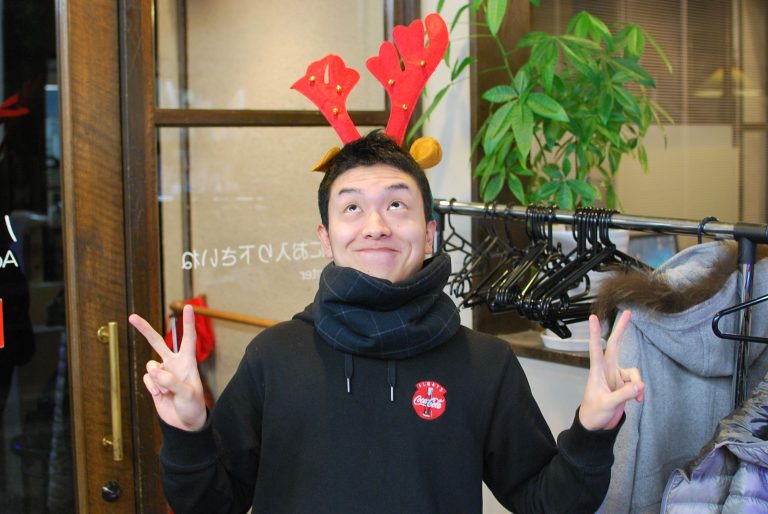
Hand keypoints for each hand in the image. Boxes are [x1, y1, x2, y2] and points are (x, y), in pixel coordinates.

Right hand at [128, 305, 206, 430]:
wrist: (186, 423)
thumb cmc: (193, 406)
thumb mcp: (188, 394)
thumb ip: (172, 381)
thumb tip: (155, 370)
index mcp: (188, 361)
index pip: (188, 338)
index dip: (188, 322)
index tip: (190, 306)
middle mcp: (174, 364)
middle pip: (157, 342)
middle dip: (145, 329)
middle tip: (132, 317)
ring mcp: (163, 373)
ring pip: (150, 365)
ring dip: (156, 378)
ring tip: (166, 391)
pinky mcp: (154, 383)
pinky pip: (147, 379)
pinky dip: (152, 387)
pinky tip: (161, 395)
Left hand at [578, 311, 643, 430]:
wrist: (596, 425)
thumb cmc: (595, 412)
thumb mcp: (607, 404)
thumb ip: (624, 394)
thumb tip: (640, 385)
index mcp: (597, 370)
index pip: (595, 348)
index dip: (595, 332)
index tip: (592, 317)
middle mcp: (607, 369)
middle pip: (615, 345)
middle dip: (622, 329)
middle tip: (628, 312)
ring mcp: (616, 376)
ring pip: (634, 372)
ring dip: (637, 385)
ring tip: (636, 399)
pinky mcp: (625, 384)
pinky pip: (637, 383)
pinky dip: (639, 391)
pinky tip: (638, 401)